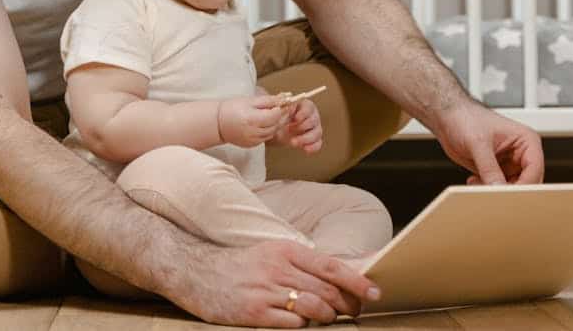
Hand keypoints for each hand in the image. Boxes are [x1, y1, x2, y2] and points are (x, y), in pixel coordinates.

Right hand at [175, 240, 380, 326]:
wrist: (197, 271)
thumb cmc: (241, 265)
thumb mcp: (273, 253)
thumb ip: (302, 264)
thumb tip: (337, 276)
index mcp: (286, 250)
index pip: (331, 265)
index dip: (357, 281)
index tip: (375, 291)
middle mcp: (278, 268)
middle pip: (327, 289)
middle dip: (347, 303)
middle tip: (356, 310)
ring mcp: (266, 291)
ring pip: (313, 307)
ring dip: (328, 316)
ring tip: (329, 318)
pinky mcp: (254, 312)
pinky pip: (291, 323)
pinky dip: (302, 325)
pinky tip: (300, 322)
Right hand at [218, 94, 285, 147]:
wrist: (218, 123)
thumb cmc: (232, 108)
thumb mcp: (249, 101)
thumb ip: (267, 101)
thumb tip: (283, 99)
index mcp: (252, 119)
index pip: (274, 116)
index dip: (281, 109)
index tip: (285, 103)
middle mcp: (253, 132)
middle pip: (275, 125)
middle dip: (281, 117)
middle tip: (283, 108)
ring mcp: (252, 140)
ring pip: (272, 132)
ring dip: (276, 124)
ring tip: (274, 115)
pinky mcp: (252, 145)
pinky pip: (266, 138)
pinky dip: (269, 130)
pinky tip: (265, 123)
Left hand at [270, 98, 322, 153]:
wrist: (273, 130)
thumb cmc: (277, 117)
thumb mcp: (277, 110)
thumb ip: (282, 104)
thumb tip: (285, 100)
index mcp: (303, 106)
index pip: (309, 107)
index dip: (304, 113)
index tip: (296, 118)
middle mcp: (311, 116)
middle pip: (314, 120)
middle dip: (303, 126)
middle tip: (290, 130)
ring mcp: (313, 128)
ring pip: (317, 132)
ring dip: (306, 138)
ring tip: (293, 142)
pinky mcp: (312, 140)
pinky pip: (318, 143)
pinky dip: (313, 147)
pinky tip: (305, 149)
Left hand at [434, 100, 544, 184]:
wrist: (449, 118)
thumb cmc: (466, 118)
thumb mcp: (477, 143)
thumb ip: (488, 167)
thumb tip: (497, 187)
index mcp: (526, 140)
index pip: (535, 169)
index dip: (524, 185)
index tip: (508, 194)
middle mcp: (521, 153)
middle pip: (527, 182)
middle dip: (509, 190)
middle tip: (492, 193)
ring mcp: (509, 163)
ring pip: (512, 188)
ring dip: (496, 191)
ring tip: (479, 183)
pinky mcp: (496, 170)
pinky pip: (499, 188)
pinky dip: (487, 189)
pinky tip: (474, 181)